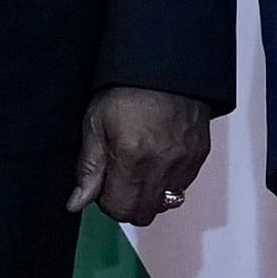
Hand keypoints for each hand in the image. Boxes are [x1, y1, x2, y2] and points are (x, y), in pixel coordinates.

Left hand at [68, 85, 214, 226]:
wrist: (166, 63)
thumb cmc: (124, 90)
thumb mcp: (95, 124)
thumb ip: (88, 169)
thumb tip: (76, 204)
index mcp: (132, 159)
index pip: (119, 210)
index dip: (107, 201)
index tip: (104, 183)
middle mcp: (162, 166)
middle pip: (144, 213)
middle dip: (128, 204)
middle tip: (120, 179)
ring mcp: (185, 161)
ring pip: (166, 203)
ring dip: (150, 194)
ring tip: (141, 167)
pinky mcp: (200, 154)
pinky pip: (183, 185)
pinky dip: (169, 181)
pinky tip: (160, 158)